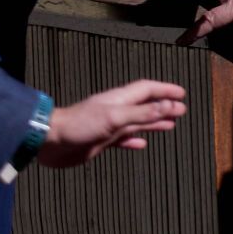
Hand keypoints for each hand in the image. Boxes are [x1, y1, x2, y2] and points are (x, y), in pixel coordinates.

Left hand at [37, 79, 186, 167]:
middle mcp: (117, 110)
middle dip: (163, 107)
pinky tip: (141, 144)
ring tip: (170, 125)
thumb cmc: (80, 125)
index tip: (181, 94)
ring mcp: (109, 125)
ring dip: (154, 122)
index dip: (165, 90)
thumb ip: (142, 112)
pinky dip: (135, 140)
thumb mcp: (115, 117)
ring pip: (137, 122)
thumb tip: (169, 106)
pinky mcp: (101, 140)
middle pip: (145, 105)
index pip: (148, 90)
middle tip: (181, 110)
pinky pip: (123, 139)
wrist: (51, 142)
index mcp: (120, 99)